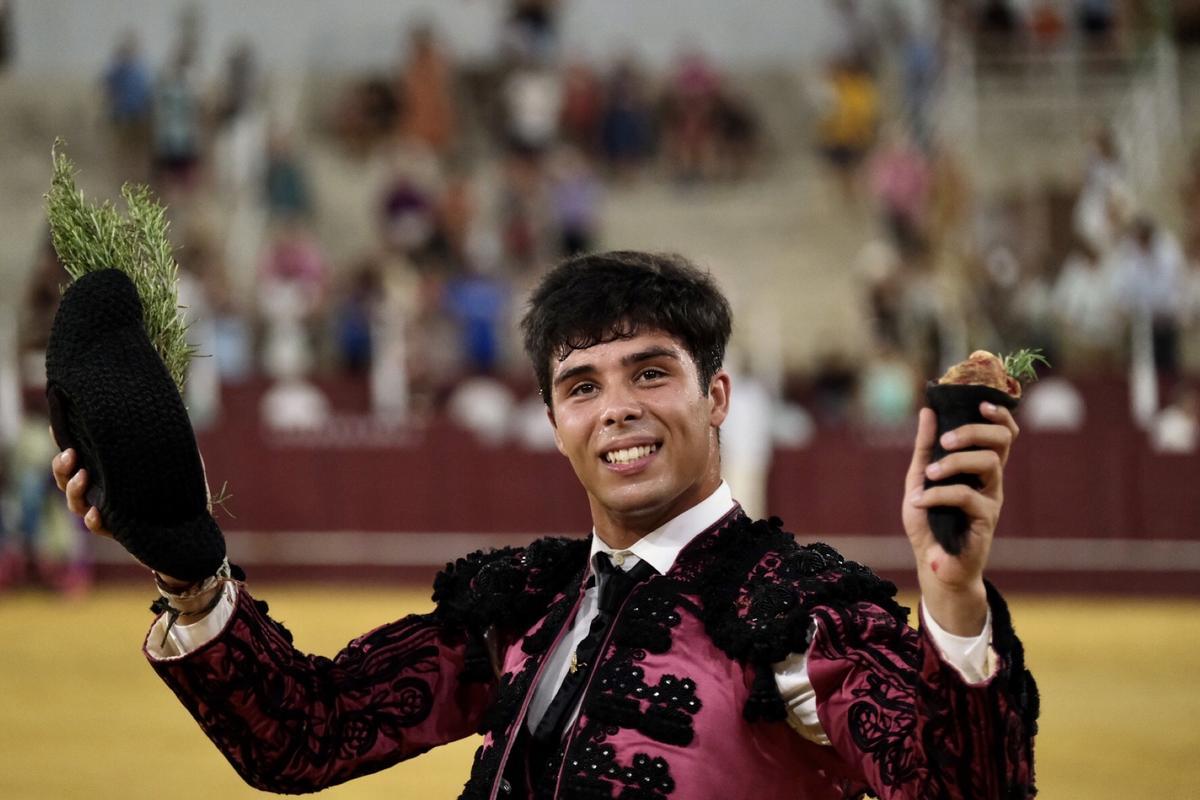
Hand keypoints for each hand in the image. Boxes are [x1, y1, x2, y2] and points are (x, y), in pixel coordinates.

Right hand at [52, 440, 214, 591]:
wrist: (195, 524)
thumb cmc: (182, 487)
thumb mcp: (174, 457)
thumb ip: (164, 438)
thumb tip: (158, 412)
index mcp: (109, 473)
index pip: (78, 460)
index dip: (63, 445)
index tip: (55, 431)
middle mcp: (103, 492)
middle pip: (67, 481)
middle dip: (61, 468)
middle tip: (70, 454)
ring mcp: (109, 512)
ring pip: (77, 504)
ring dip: (74, 490)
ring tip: (83, 476)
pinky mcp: (120, 531)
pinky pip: (99, 528)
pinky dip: (94, 521)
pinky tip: (96, 513)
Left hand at [901, 403, 1018, 633]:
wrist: (932, 564)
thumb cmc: (929, 521)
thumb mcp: (919, 478)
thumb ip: (925, 447)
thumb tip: (927, 411)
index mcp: (979, 467)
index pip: (1002, 433)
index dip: (998, 415)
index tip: (980, 403)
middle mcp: (991, 480)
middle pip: (1001, 441)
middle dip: (973, 431)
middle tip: (946, 441)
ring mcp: (991, 499)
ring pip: (988, 463)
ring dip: (954, 461)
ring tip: (930, 473)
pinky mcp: (985, 521)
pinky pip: (966, 496)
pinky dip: (938, 494)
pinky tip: (920, 500)